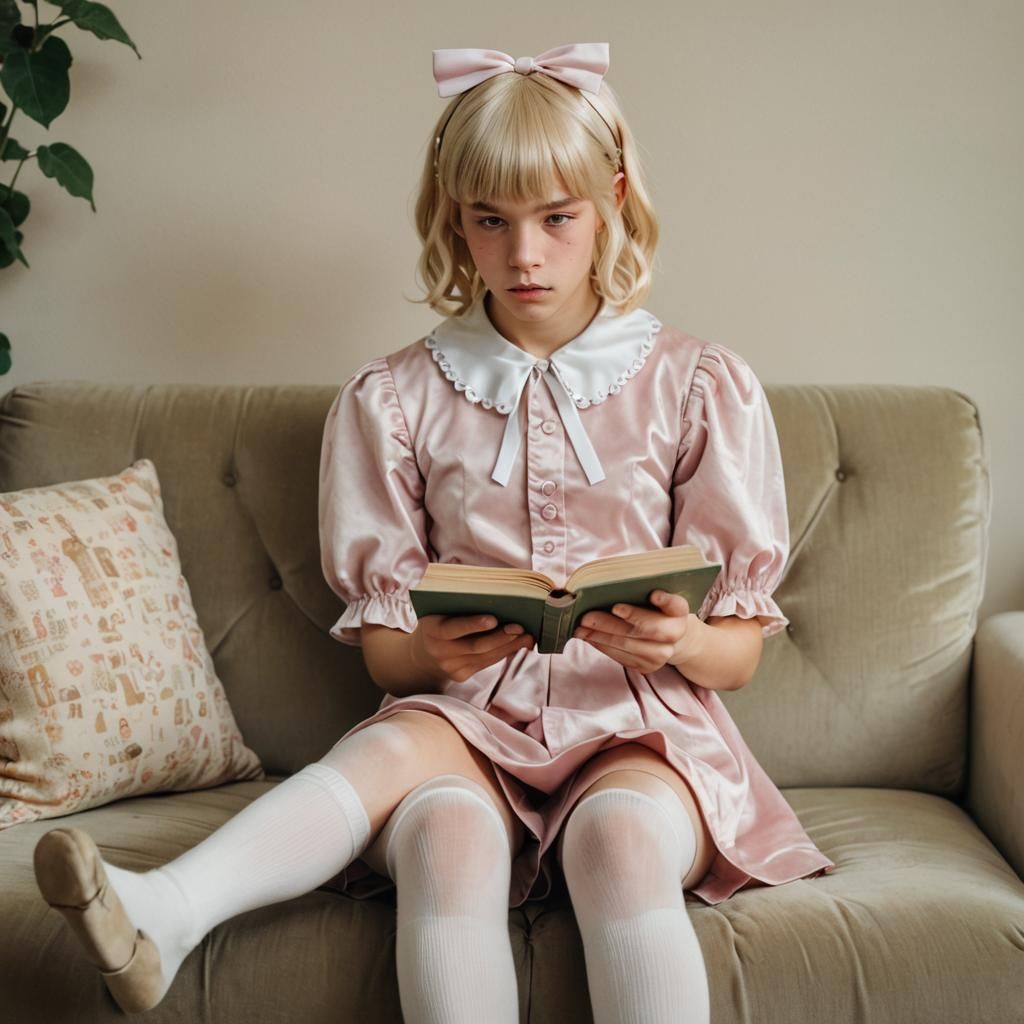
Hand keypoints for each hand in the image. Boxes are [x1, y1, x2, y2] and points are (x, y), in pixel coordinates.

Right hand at [410, 614, 534, 682]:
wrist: (422, 655)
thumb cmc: (438, 622)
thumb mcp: (439, 611)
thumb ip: (458, 603)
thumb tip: (496, 596)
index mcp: (431, 629)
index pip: (452, 628)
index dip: (473, 624)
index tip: (493, 619)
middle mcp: (439, 651)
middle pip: (475, 646)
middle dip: (501, 637)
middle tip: (520, 627)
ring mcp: (451, 667)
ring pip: (486, 657)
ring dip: (509, 646)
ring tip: (528, 636)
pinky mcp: (461, 676)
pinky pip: (487, 664)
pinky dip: (505, 653)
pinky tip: (519, 644)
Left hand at [572, 590, 693, 672]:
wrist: (670, 637)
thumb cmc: (655, 609)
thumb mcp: (655, 595)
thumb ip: (641, 589)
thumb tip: (607, 586)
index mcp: (679, 610)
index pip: (675, 605)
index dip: (665, 600)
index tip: (653, 595)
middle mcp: (675, 634)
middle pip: (642, 629)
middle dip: (611, 623)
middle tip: (587, 617)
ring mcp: (662, 654)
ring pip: (627, 645)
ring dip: (600, 636)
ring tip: (580, 628)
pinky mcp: (648, 667)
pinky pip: (621, 657)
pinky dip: (602, 645)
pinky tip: (588, 637)